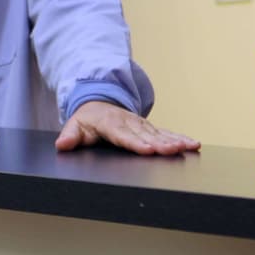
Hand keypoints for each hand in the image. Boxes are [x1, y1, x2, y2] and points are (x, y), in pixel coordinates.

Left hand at [56, 101, 199, 155]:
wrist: (99, 103)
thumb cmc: (87, 120)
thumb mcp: (75, 126)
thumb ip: (70, 136)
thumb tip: (62, 144)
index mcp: (110, 123)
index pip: (123, 135)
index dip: (135, 143)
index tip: (147, 150)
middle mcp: (129, 122)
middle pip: (145, 135)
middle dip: (160, 143)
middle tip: (173, 151)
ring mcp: (141, 124)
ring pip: (159, 133)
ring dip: (175, 140)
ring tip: (189, 147)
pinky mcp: (148, 127)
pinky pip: (166, 132)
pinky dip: (180, 137)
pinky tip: (192, 144)